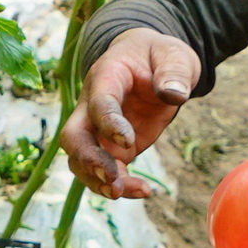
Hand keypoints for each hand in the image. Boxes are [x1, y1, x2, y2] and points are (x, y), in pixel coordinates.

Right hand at [59, 32, 201, 198]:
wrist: (150, 62)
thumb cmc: (159, 56)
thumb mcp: (174, 56)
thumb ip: (174, 72)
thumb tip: (175, 95)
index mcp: (106, 77)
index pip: (98, 104)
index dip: (108, 123)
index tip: (129, 142)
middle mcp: (92, 106)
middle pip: (73, 136)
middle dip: (88, 160)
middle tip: (111, 178)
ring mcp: (98, 130)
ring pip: (81, 161)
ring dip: (98, 181)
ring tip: (128, 191)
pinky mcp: (110, 148)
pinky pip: (103, 172)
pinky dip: (119, 186)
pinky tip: (144, 191)